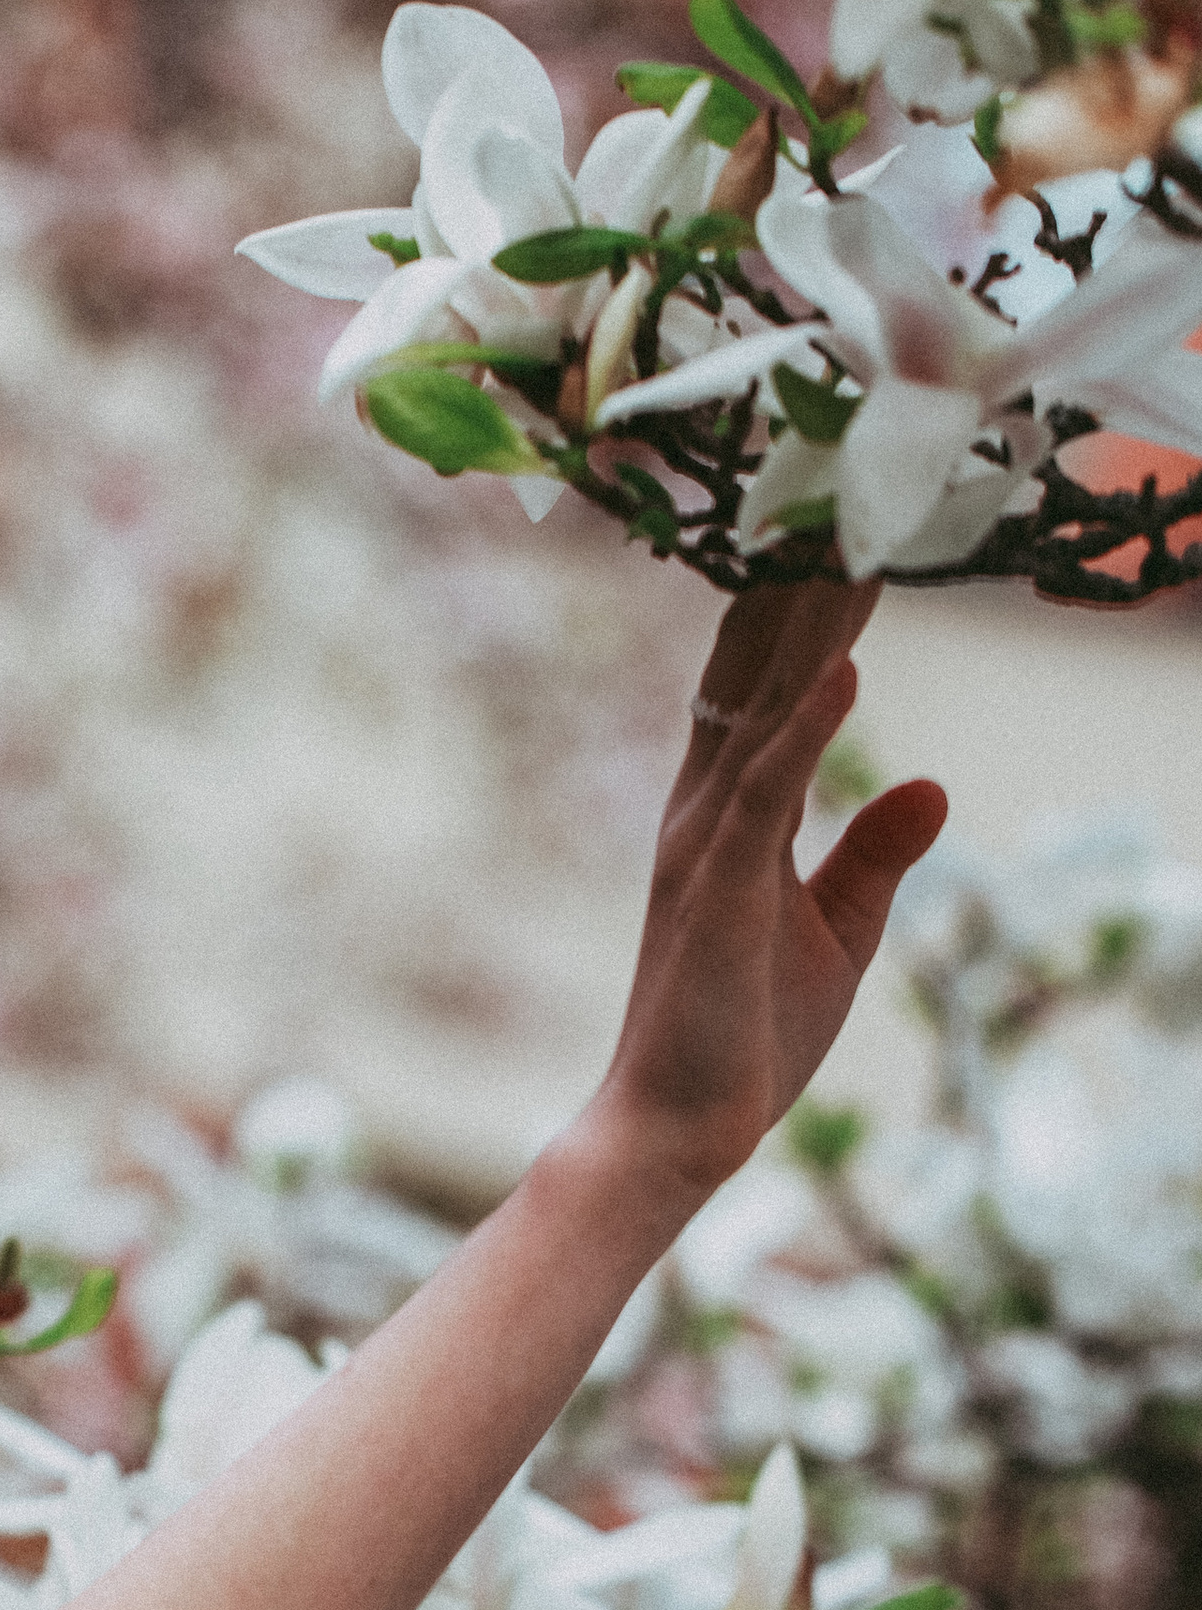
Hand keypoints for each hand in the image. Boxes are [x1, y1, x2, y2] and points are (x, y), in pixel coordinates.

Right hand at [586, 576, 945, 1203]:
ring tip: (844, 536)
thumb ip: (874, 853)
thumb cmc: (743, 1038)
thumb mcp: (838, 932)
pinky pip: (767, 793)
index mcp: (730, 817)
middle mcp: (705, 811)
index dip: (801, 612)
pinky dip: (805, 729)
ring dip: (806, 625)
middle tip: (834, 482)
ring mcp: (705, 845)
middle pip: (755, 674)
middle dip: (797, 583)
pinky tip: (843, 670)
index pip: (766, 691)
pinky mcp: (719, 888)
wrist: (679, 1127)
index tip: (836, 528)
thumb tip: (929, 783)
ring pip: (761, 711)